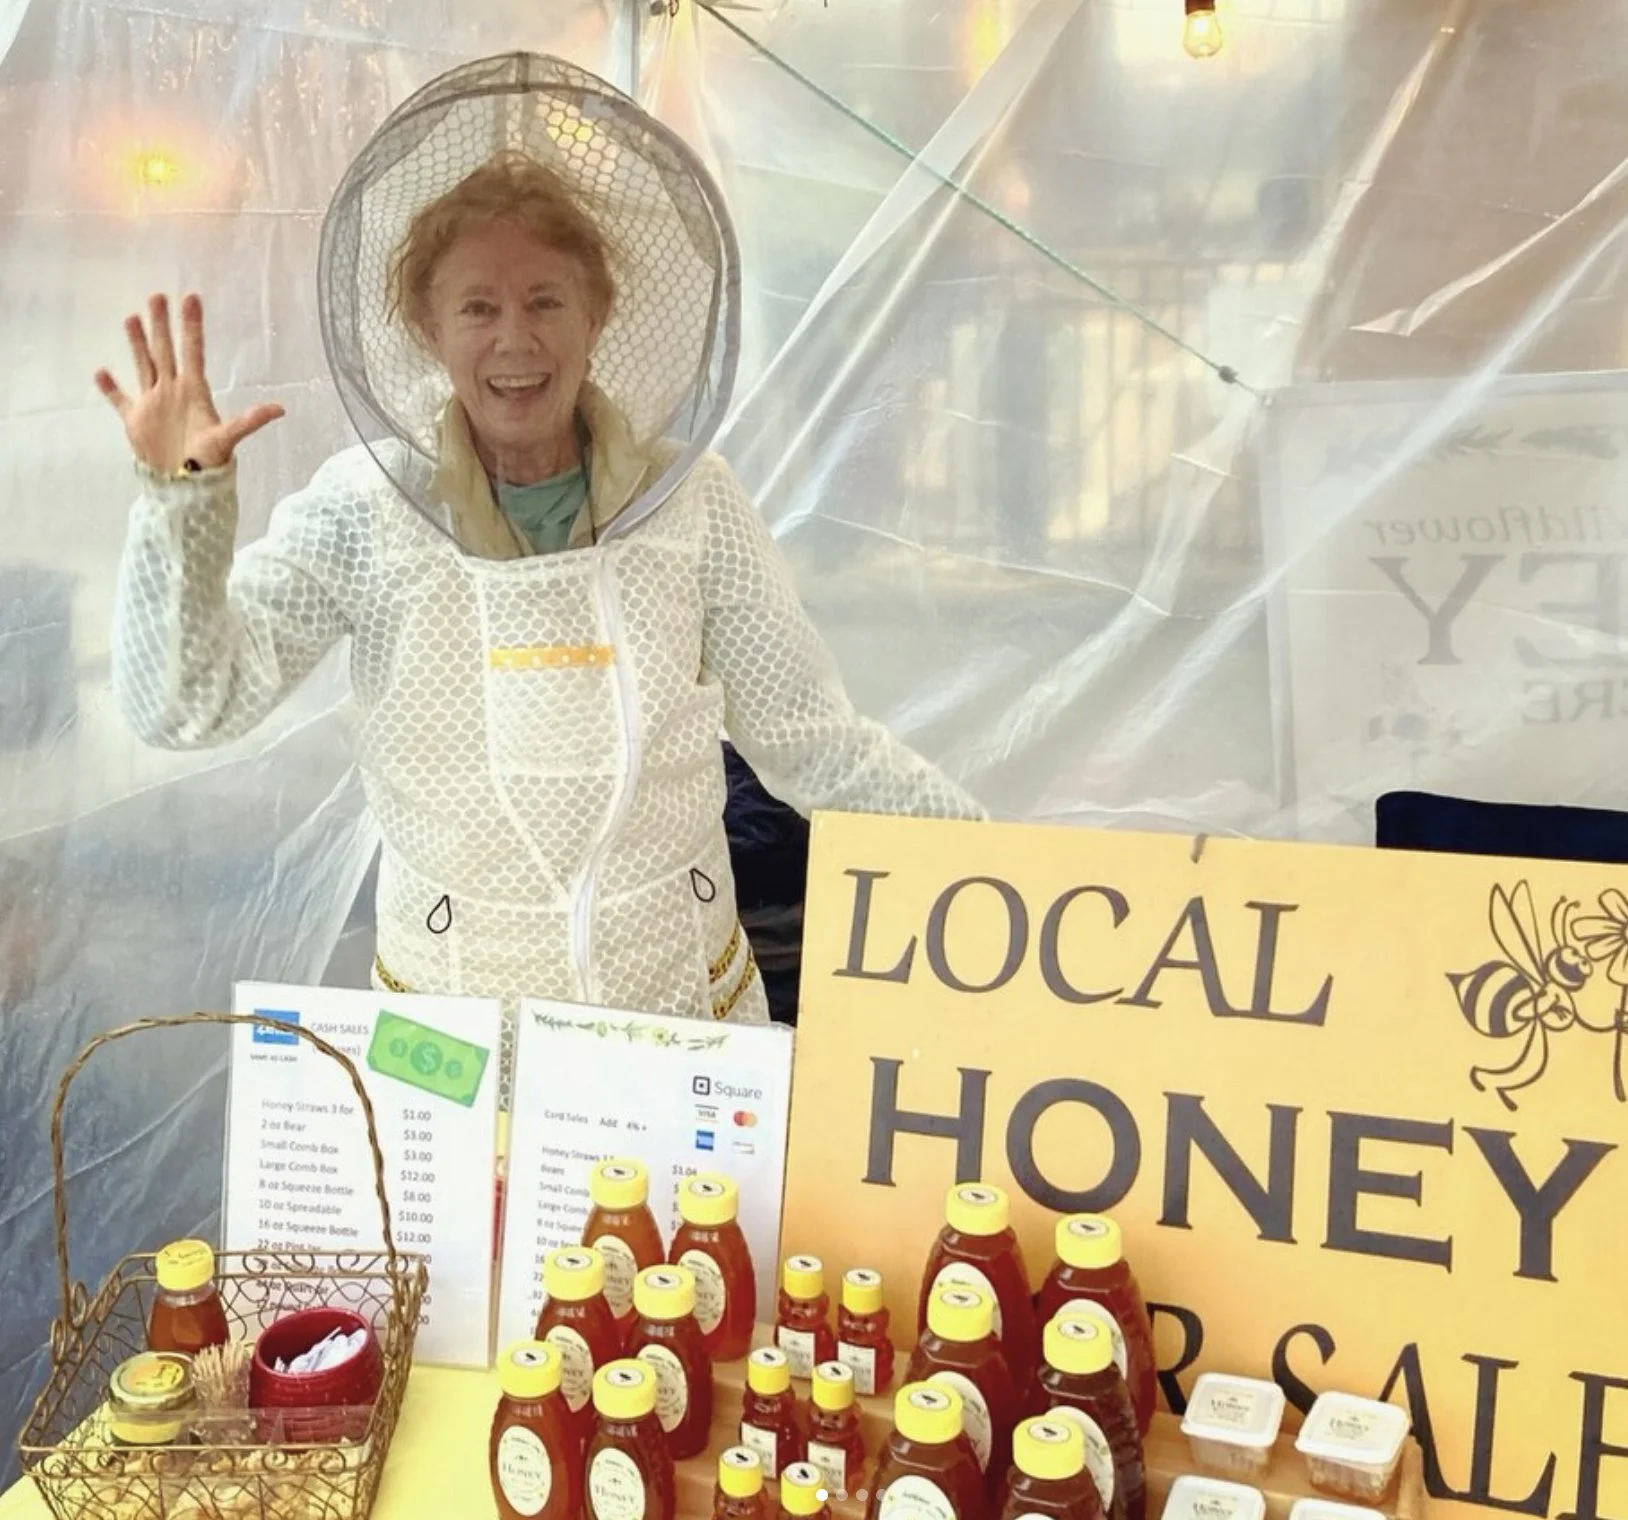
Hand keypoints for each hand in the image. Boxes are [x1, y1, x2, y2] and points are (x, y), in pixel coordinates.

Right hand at [95, 293, 284, 471]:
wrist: (186, 485)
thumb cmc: (209, 461)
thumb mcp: (228, 438)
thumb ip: (249, 421)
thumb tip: (279, 410)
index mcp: (193, 391)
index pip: (193, 351)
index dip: (192, 326)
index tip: (191, 298)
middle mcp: (172, 390)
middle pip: (164, 350)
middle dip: (161, 324)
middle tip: (157, 295)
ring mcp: (153, 403)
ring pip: (143, 364)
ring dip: (137, 342)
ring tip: (132, 317)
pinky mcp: (136, 420)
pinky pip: (120, 399)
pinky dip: (109, 388)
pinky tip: (101, 371)